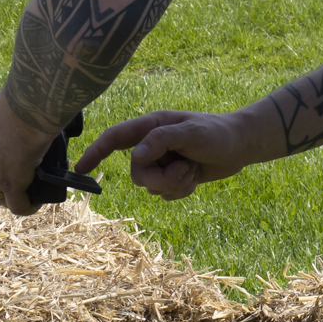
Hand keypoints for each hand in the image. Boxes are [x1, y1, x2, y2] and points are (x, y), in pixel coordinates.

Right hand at [74, 108, 270, 199]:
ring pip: (151, 187)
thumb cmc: (218, 132)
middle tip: (184, 170)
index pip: (114, 139)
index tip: (80, 168)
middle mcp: (151, 146)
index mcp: (150, 128)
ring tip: (193, 170)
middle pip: (137, 173)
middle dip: (161, 179)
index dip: (95, 152)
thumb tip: (136, 156)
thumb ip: (161, 141)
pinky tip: (195, 177)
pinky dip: (182, 190)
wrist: (242, 145)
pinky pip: (165, 194)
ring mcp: (161, 162)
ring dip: (175, 184)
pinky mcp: (171, 176)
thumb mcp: (191, 132)